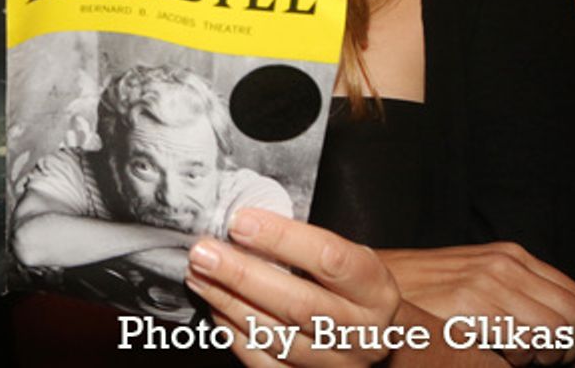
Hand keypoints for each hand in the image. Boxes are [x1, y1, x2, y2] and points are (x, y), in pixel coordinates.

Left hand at [184, 209, 399, 366]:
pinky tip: (216, 307)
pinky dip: (235, 335)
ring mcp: (338, 363)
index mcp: (375, 289)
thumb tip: (243, 221)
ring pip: (277, 337)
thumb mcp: (346, 255)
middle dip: (242, 275)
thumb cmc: (350, 284)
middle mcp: (362, 331)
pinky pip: (267, 364)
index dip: (282, 238)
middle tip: (203, 252)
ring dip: (229, 302)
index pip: (330, 259)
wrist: (375, 334)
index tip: (239, 221)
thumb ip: (304, 242)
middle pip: (298, 304)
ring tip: (199, 275)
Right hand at [379, 243, 574, 365]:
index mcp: (511, 256)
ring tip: (518, 359)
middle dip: (571, 349)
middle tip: (546, 364)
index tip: (564, 357)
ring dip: (547, 355)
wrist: (371, 286)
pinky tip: (498, 355)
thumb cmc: (422, 293)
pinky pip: (526, 337)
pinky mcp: (470, 301)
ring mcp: (488, 280)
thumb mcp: (475, 282)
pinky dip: (522, 357)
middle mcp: (505, 263)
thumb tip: (561, 332)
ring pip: (558, 329)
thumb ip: (516, 296)